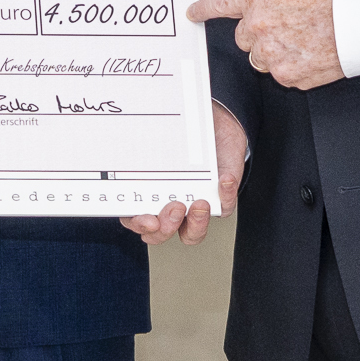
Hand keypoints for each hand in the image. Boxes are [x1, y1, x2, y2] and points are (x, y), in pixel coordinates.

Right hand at [128, 102, 248, 245]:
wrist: (216, 126)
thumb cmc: (184, 134)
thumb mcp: (163, 137)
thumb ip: (148, 143)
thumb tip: (134, 137)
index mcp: (148, 196)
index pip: (136, 220)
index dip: (140, 225)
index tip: (148, 219)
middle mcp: (169, 208)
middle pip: (162, 234)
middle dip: (167, 227)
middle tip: (175, 207)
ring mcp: (194, 208)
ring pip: (192, 234)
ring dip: (196, 224)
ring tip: (200, 203)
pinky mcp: (220, 202)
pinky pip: (224, 208)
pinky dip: (225, 196)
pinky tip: (224, 180)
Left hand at [190, 0, 342, 90]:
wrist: (357, 22)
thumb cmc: (330, 2)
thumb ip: (267, 2)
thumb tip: (256, 15)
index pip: (223, 4)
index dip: (205, 9)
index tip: (193, 13)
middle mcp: (258, 25)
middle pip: (243, 39)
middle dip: (259, 37)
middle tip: (287, 31)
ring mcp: (270, 52)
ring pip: (260, 60)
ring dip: (275, 55)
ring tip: (302, 43)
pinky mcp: (285, 75)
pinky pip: (279, 75)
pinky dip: (292, 69)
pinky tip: (309, 56)